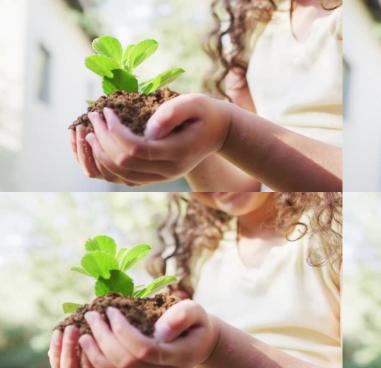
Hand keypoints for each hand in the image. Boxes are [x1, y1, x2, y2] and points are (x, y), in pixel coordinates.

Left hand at [48, 300, 218, 367]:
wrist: (200, 344)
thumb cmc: (196, 323)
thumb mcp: (196, 311)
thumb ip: (182, 316)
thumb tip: (160, 330)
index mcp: (180, 357)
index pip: (145, 350)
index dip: (123, 331)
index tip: (111, 310)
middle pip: (127, 365)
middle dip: (104, 339)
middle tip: (92, 316)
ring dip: (96, 355)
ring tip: (84, 334)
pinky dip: (100, 364)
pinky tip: (91, 347)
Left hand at [78, 94, 230, 185]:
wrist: (218, 132)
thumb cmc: (204, 113)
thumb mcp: (194, 103)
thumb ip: (173, 112)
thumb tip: (149, 129)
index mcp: (177, 153)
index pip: (135, 149)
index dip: (114, 132)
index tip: (105, 111)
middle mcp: (168, 171)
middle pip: (124, 163)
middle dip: (102, 140)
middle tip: (93, 117)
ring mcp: (161, 177)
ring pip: (120, 175)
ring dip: (99, 155)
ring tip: (90, 132)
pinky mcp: (154, 177)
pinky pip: (123, 179)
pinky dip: (106, 165)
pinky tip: (99, 146)